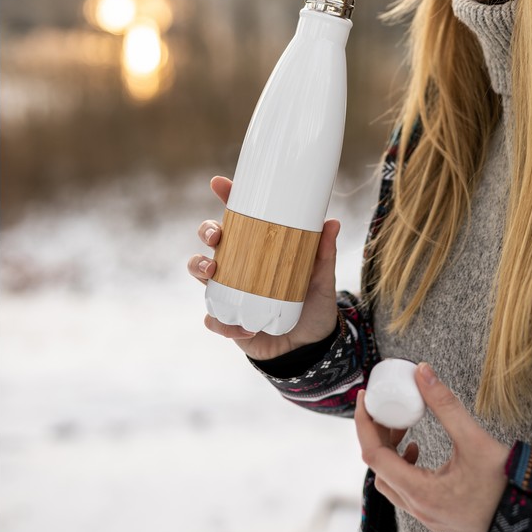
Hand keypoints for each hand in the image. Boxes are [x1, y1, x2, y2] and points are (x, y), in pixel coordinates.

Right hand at [187, 175, 340, 361]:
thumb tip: (332, 222)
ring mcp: (229, 291)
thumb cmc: (312, 304)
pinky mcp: (228, 320)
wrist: (308, 347)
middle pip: (212, 239)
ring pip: (200, 271)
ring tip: (213, 272)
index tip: (219, 183)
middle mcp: (239, 264)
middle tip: (217, 236)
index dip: (227, 197)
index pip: (239, 216)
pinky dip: (220, 320)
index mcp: (259, 246)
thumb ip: (324, 252)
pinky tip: (240, 325)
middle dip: (208, 230)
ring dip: (199, 267)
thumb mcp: (321, 277)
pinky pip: (212, 317)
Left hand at [355, 362, 509, 531]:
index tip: (365, 398)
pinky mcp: (436, 514)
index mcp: (420, 492)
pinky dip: (403, 464)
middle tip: (388, 408)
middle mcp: (418, 508)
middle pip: (378, 468)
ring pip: (391, 481)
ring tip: (404, 426)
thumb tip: (422, 371)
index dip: (364, 423)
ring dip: (390, 451)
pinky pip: (405, 489)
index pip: (374, 456)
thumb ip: (445, 404)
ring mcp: (426, 514)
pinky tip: (417, 449)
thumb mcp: (474, 439)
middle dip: (378, 434)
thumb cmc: (505, 485)